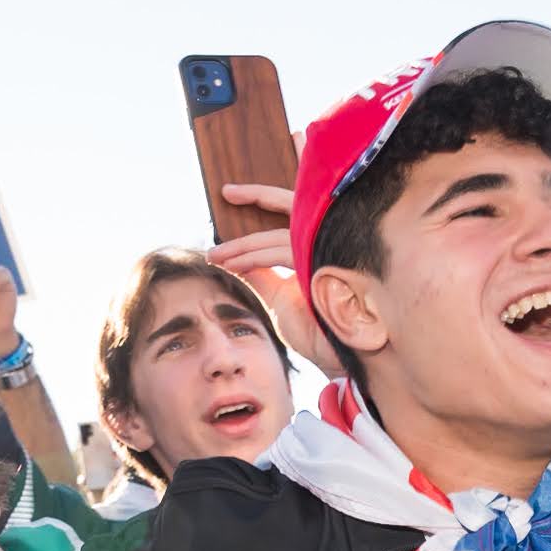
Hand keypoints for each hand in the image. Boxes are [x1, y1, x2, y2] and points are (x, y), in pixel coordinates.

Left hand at [208, 182, 346, 379]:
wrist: (334, 358)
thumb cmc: (315, 330)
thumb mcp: (278, 296)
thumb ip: (260, 274)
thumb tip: (234, 261)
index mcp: (320, 245)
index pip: (293, 212)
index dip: (265, 200)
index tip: (231, 196)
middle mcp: (328, 242)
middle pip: (293, 206)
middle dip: (258, 195)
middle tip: (227, 192)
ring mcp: (330, 251)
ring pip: (279, 236)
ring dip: (242, 246)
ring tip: (216, 255)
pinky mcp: (326, 265)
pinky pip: (283, 253)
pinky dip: (254, 258)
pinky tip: (231, 264)